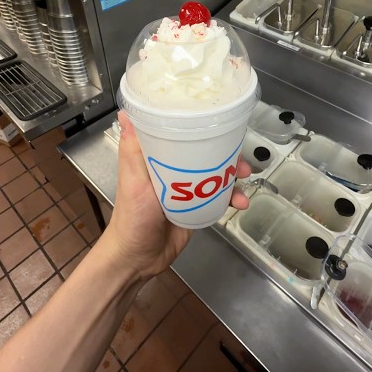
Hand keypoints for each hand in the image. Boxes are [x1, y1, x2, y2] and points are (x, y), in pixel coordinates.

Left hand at [102, 111, 250, 279]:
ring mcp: (187, 190)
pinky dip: (233, 197)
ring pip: (217, 175)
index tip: (219, 122)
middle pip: (205, 153)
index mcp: (157, 159)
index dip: (201, 128)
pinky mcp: (197, 208)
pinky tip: (240, 202)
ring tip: (244, 179)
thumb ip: (131, 149)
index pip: (181, 135)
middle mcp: (173, 171)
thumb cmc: (131, 218)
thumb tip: (126, 113)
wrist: (138, 258)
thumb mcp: (132, 180)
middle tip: (241, 157)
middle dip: (227, 153)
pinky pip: (220, 198)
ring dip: (234, 175)